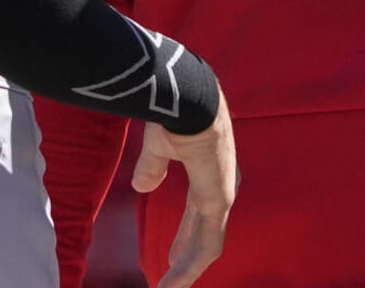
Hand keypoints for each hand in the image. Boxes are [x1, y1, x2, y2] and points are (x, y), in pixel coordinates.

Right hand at [135, 86, 238, 287]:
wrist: (185, 96)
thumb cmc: (173, 112)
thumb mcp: (159, 145)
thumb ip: (152, 168)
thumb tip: (142, 186)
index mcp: (207, 168)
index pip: (199, 210)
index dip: (185, 233)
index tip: (172, 254)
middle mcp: (220, 184)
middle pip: (204, 230)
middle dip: (187, 254)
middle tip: (173, 276)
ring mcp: (222, 194)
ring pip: (207, 244)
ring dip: (186, 270)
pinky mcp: (218, 201)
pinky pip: (207, 244)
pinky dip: (189, 268)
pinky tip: (171, 283)